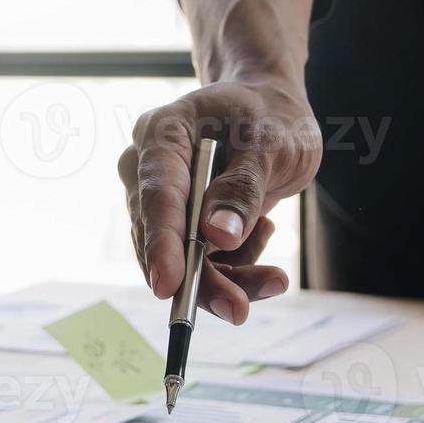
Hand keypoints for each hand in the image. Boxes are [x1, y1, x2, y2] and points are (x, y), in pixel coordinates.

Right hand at [118, 75, 309, 323]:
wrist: (271, 113)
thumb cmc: (270, 116)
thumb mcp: (272, 143)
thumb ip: (244, 187)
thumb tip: (219, 236)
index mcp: (162, 134)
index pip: (157, 194)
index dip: (162, 243)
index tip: (169, 285)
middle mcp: (148, 169)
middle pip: (161, 237)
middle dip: (201, 278)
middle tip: (238, 309)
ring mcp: (160, 200)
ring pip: (179, 260)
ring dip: (228, 279)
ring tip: (275, 277)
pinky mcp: (179, 225)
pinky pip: (198, 263)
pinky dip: (235, 267)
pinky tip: (263, 232)